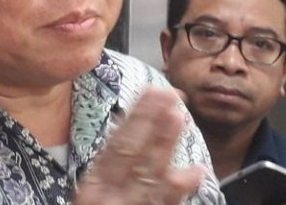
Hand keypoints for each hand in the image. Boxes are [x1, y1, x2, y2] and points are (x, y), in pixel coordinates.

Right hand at [73, 87, 204, 204]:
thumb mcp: (89, 195)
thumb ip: (106, 170)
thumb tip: (126, 131)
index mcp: (91, 186)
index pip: (115, 145)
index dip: (135, 117)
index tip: (150, 92)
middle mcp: (109, 194)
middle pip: (132, 154)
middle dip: (151, 122)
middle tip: (168, 94)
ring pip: (151, 175)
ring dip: (165, 145)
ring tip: (178, 118)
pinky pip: (165, 202)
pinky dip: (181, 187)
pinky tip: (196, 170)